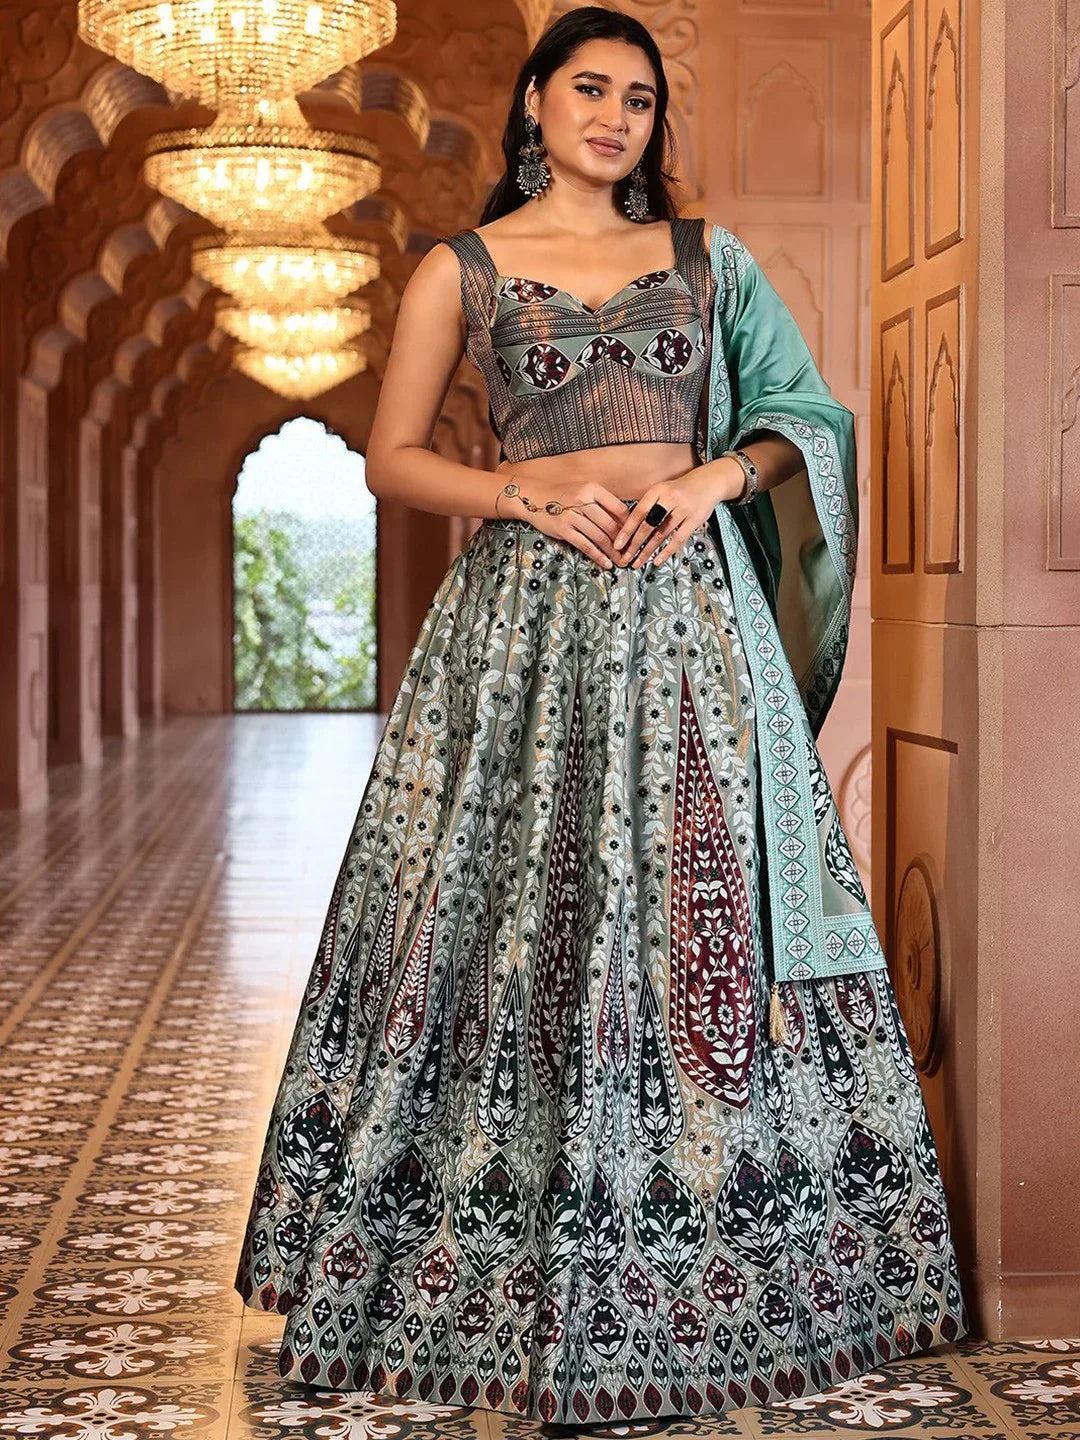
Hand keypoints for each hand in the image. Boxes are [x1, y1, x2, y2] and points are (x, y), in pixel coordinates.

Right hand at [495, 467, 629, 569]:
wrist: (531, 496)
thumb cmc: (560, 494)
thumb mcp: (582, 490)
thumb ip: (600, 502)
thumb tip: (623, 520)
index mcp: (592, 489)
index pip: (619, 508)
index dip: (630, 524)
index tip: (636, 535)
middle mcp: (583, 501)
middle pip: (611, 525)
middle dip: (624, 542)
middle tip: (631, 553)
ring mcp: (572, 516)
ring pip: (600, 537)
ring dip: (613, 552)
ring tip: (621, 561)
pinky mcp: (564, 530)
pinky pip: (585, 545)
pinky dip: (598, 556)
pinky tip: (606, 563)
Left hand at [613, 458, 745, 567]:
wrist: (708, 482)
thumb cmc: (679, 489)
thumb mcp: (661, 490)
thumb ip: (647, 505)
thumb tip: (627, 527)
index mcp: (657, 490)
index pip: (638, 513)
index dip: (627, 530)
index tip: (617, 544)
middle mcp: (669, 499)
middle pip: (648, 525)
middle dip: (634, 544)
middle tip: (625, 558)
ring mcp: (683, 509)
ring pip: (661, 534)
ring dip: (648, 551)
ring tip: (637, 563)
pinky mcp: (695, 520)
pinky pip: (678, 539)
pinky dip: (667, 552)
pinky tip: (657, 561)